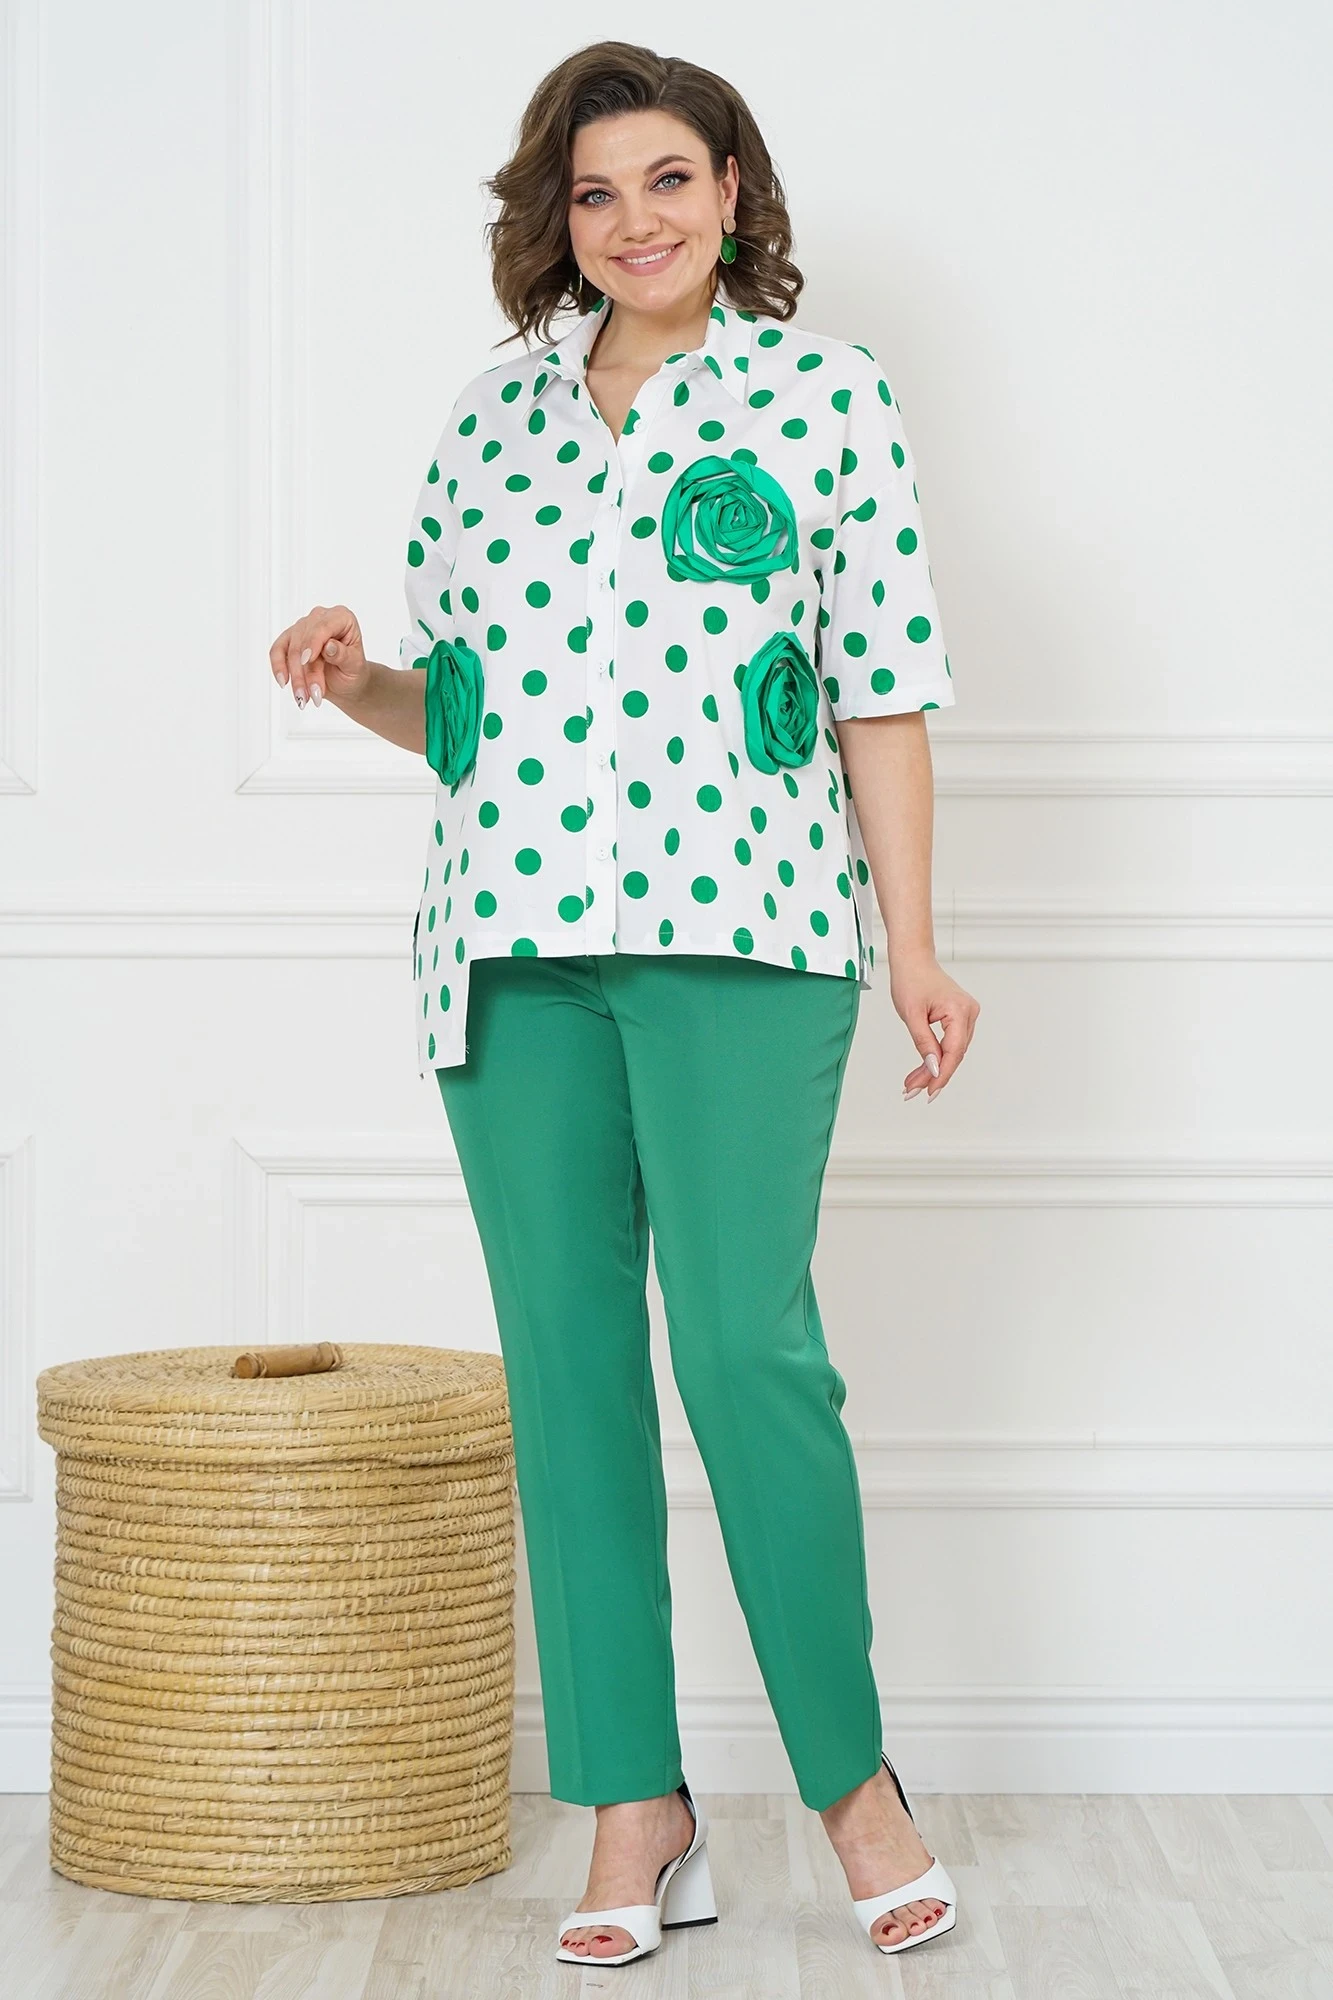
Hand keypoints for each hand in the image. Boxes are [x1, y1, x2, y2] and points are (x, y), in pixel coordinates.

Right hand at [269, 604, 371, 708]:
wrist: (346, 683)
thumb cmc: (353, 671)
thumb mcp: (355, 666)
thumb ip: (343, 655)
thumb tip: (329, 646)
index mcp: (341, 617)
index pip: (323, 626)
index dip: (313, 642)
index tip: (307, 660)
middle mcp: (320, 618)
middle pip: (304, 640)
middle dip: (306, 671)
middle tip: (313, 694)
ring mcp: (303, 627)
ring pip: (290, 649)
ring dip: (295, 676)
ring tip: (303, 697)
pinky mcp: (290, 640)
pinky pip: (277, 651)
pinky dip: (279, 668)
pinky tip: (283, 682)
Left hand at [888, 948, 979, 1101]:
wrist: (912, 960)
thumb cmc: (911, 980)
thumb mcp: (912, 1015)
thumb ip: (924, 1043)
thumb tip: (933, 1068)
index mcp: (960, 1010)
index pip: (954, 1051)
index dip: (941, 1074)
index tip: (929, 1091)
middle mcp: (969, 1013)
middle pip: (954, 1054)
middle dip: (934, 1075)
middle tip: (913, 1091)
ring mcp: (967, 1015)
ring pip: (952, 1051)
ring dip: (933, 1069)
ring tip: (913, 1084)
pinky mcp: (959, 1017)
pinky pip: (950, 1043)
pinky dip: (936, 1056)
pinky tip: (923, 1070)